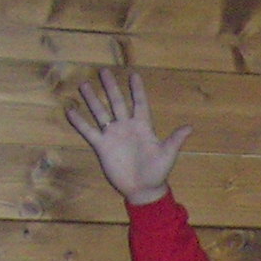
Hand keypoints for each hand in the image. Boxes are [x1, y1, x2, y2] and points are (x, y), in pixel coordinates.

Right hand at [65, 68, 191, 206]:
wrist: (143, 189)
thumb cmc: (158, 172)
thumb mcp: (167, 154)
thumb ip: (175, 139)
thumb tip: (190, 127)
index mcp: (143, 127)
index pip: (140, 103)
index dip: (137, 90)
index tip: (133, 74)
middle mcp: (127, 127)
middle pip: (117, 102)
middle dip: (111, 87)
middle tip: (104, 71)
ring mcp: (113, 135)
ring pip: (101, 113)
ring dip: (93, 99)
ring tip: (84, 85)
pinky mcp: (102, 146)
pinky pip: (89, 131)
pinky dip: (80, 122)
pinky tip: (70, 110)